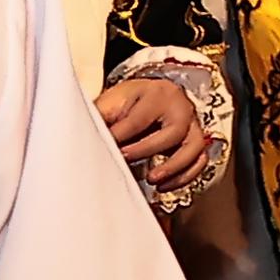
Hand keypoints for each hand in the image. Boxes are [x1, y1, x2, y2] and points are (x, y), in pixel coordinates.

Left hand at [95, 76, 214, 194]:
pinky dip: (184, 177)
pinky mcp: (196, 141)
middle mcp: (180, 107)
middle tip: (124, 160)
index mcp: (156, 93)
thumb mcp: (111, 102)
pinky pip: (199, 161)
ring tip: (153, 179)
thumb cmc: (129, 103)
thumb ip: (98, 118)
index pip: (139, 119)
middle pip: (173, 132)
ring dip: (173, 167)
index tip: (103, 149)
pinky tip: (164, 185)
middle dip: (147, 150)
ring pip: (193, 147)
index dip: (119, 137)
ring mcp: (192, 125)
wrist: (149, 98)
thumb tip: (79, 138)